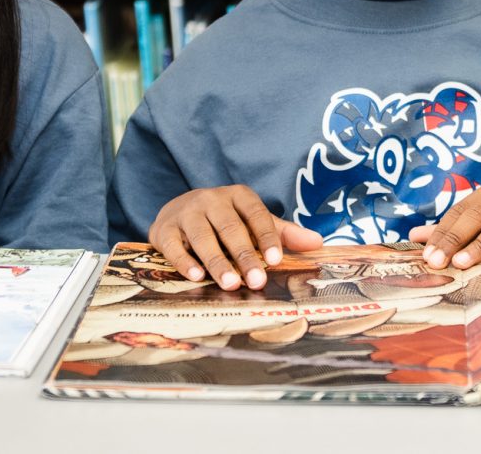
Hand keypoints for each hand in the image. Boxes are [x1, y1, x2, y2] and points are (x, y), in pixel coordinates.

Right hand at [148, 185, 322, 290]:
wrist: (176, 213)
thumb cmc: (224, 222)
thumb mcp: (253, 223)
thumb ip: (282, 233)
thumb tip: (318, 242)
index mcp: (238, 196)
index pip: (256, 214)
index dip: (266, 237)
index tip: (276, 260)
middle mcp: (211, 200)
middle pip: (230, 228)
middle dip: (244, 256)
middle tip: (256, 281)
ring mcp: (185, 213)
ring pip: (202, 236)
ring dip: (216, 261)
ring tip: (230, 284)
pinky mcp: (163, 229)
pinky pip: (173, 245)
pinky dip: (184, 261)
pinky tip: (195, 276)